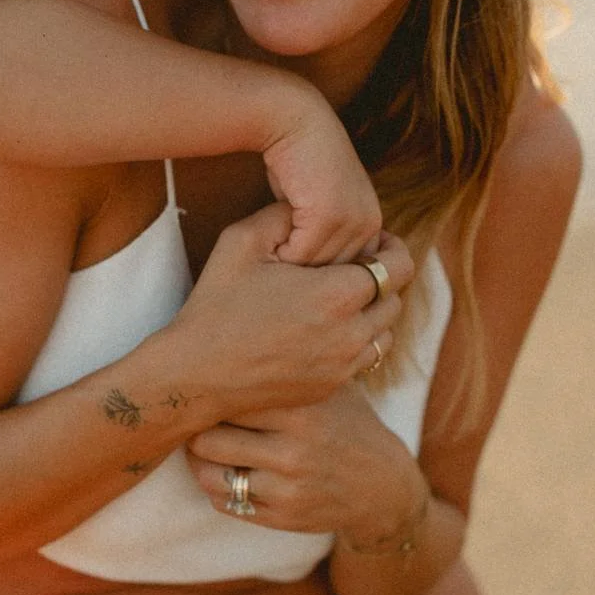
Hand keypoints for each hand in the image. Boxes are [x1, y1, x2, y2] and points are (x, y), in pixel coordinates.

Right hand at [168, 206, 412, 424]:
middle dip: (382, 280)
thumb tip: (310, 206)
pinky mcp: (330, 387)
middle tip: (355, 268)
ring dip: (373, 314)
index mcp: (336, 295)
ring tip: (343, 300)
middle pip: (395, 300)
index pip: (398, 268)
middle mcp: (350, 335)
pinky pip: (363, 360)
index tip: (376, 244)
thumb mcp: (241, 241)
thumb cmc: (216, 304)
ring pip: (385, 334)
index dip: (392, 250)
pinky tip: (327, 329)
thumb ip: (283, 215)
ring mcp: (343, 367)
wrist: (196, 374)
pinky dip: (356, 342)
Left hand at [186, 382, 423, 536]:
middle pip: (209, 437)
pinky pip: (227, 503)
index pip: (231, 396)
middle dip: (196, 428)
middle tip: (192, 419)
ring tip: (200, 447)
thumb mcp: (332, 389)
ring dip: (198, 462)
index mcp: (303, 410)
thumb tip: (237, 335)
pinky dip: (216, 487)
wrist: (383, 486)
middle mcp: (293, 450)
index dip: (210, 390)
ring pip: (210, 474)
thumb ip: (292, 368)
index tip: (201, 385)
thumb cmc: (349, 425)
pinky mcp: (282, 517)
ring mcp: (287, 487)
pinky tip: (222, 471)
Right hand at [261, 93, 382, 264]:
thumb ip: (326, 236)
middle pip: (336, 274)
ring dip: (292, 265)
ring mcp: (353, 219)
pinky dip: (281, 253)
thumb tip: (316, 268)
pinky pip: (302, 254)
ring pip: (320, 267)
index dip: (318, 271)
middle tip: (277, 262)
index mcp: (371, 221)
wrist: (293, 121)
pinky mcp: (329, 215)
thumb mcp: (317, 204)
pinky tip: (268, 243)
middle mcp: (369, 222)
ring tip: (271, 256)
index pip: (350, 271)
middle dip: (306, 273)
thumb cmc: (295, 162)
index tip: (290, 260)